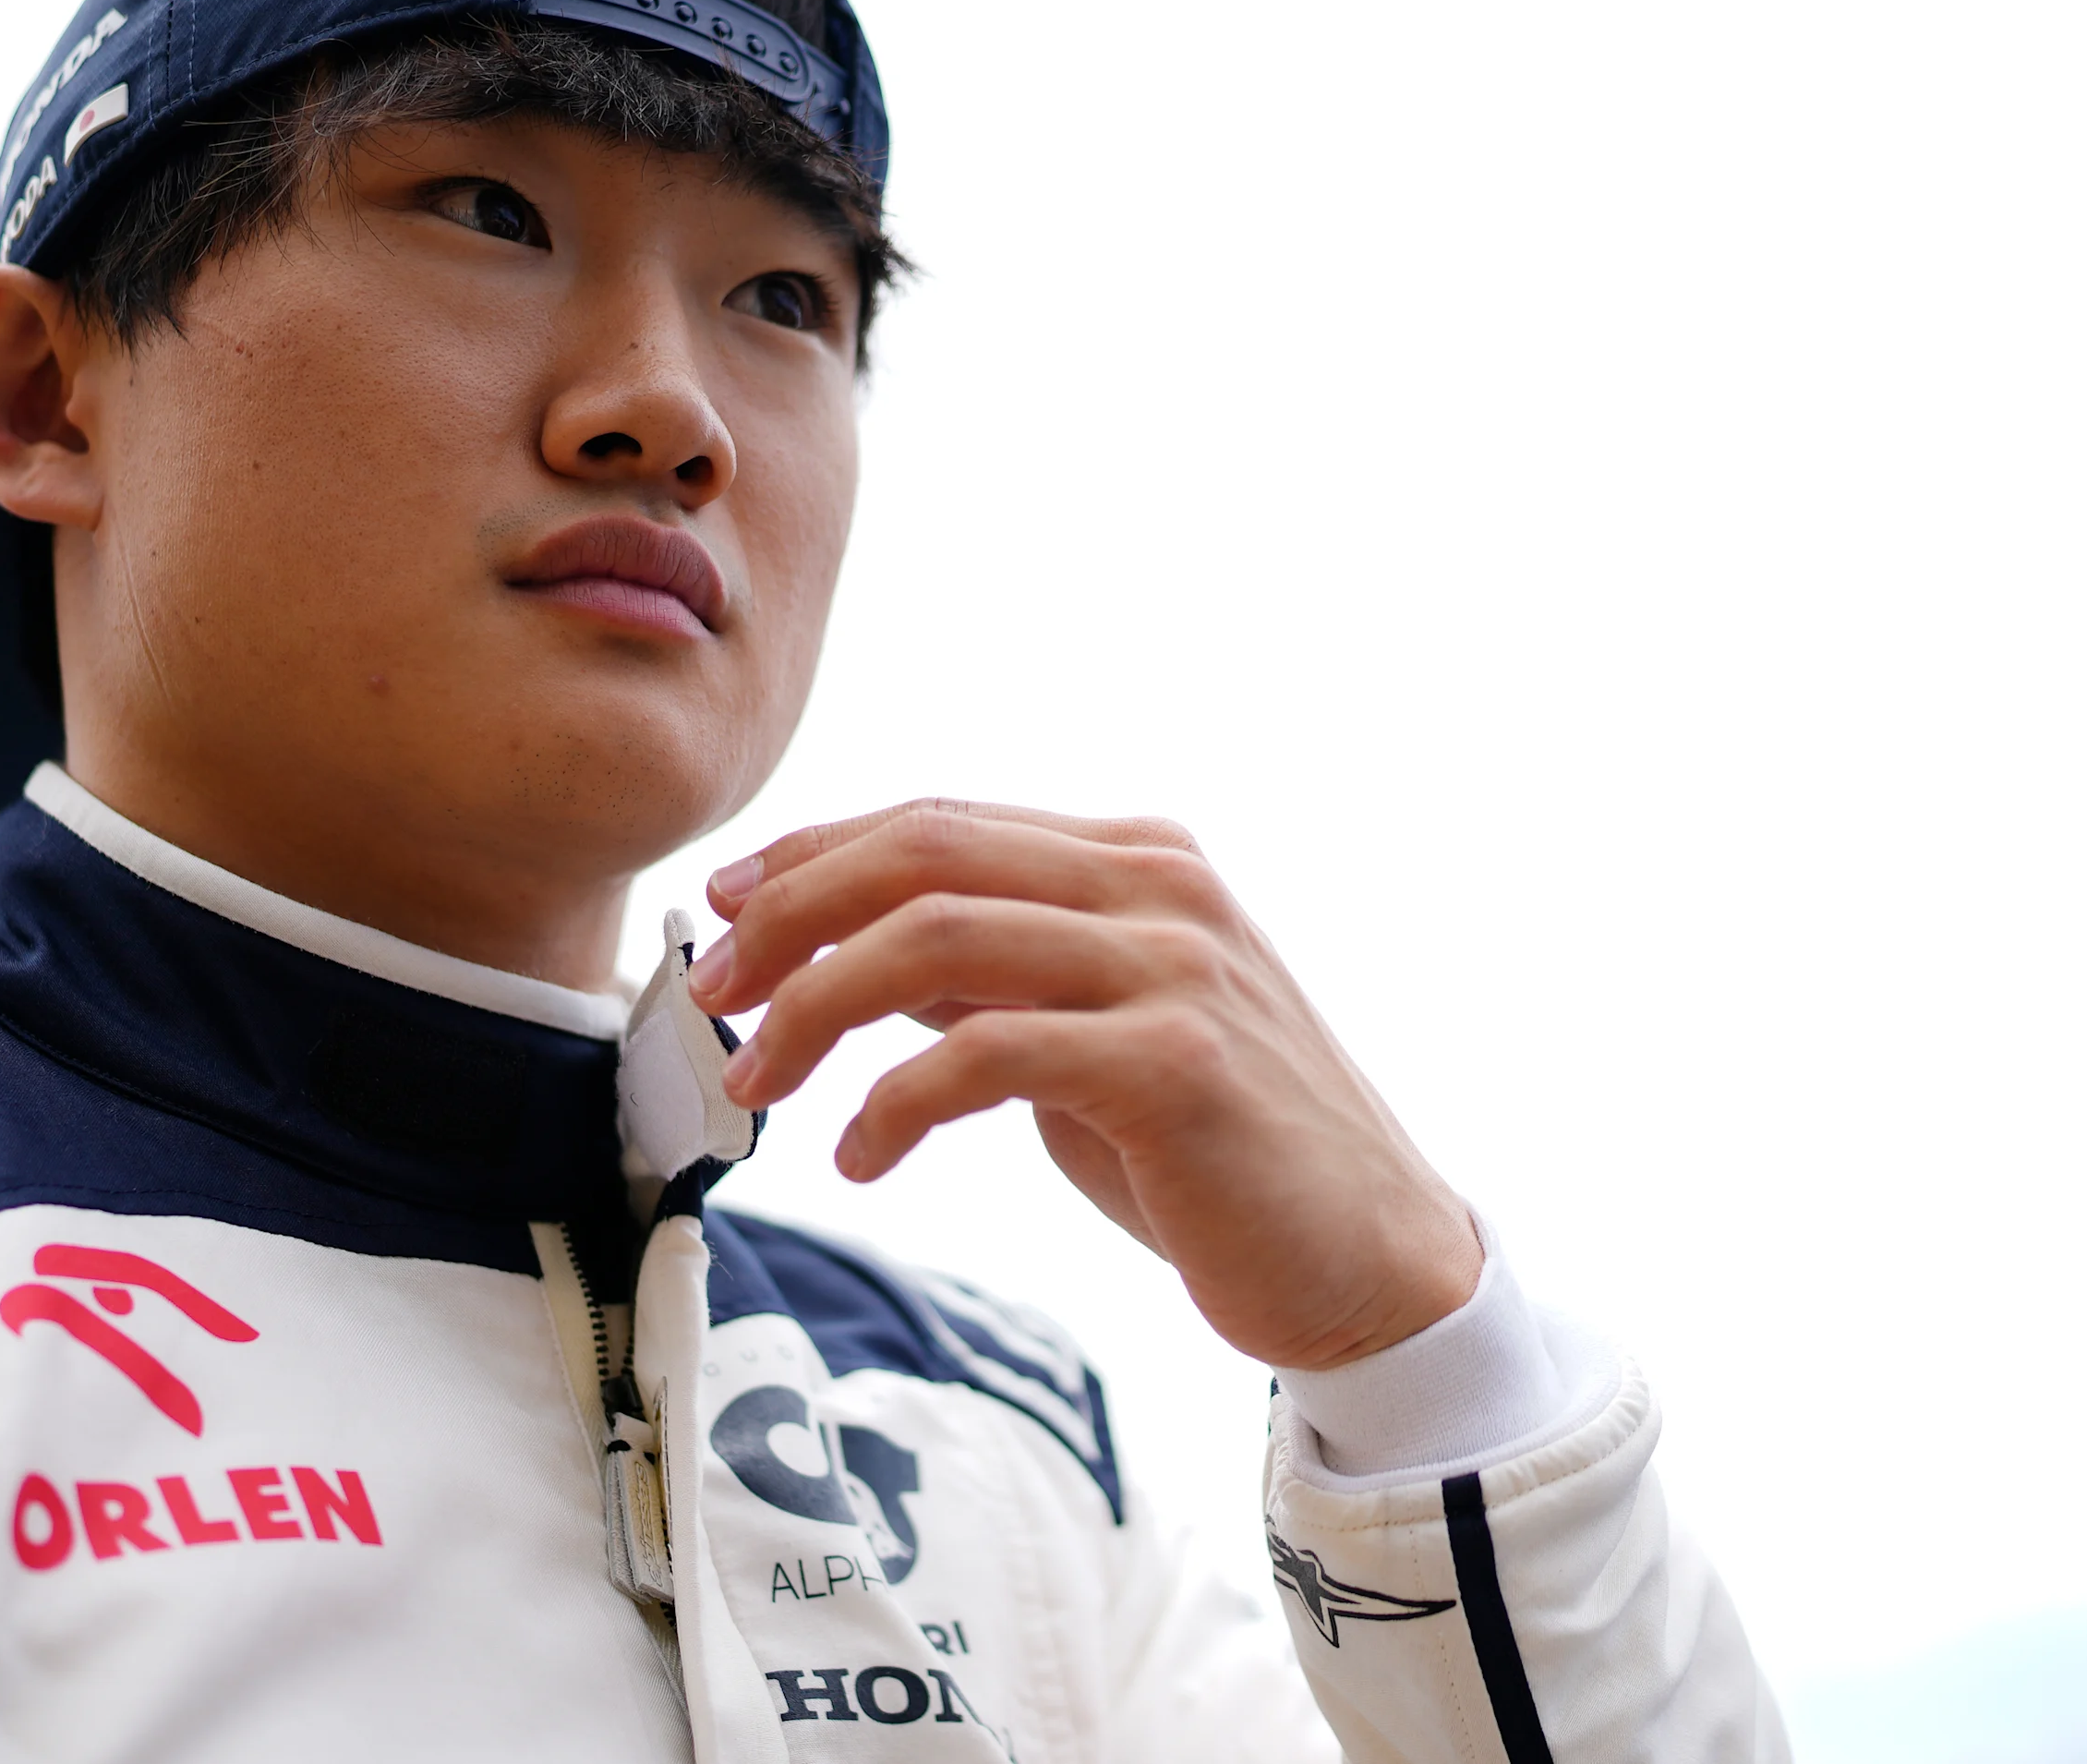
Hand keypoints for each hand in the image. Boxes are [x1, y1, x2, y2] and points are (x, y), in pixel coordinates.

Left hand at [688, 800, 1481, 1371]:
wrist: (1373, 1266)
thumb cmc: (1217, 1156)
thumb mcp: (1088, 1034)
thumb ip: (989, 974)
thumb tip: (845, 944)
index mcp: (1137, 859)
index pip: (937, 820)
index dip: (813, 853)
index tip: (724, 905)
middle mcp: (1159, 887)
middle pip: (921, 855)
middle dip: (791, 913)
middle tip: (713, 991)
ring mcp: (1174, 967)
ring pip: (935, 938)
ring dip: (816, 1005)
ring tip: (757, 1078)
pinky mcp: (1174, 1065)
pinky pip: (985, 1055)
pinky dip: (893, 1100)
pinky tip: (860, 1155)